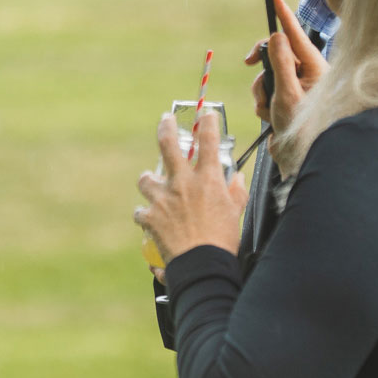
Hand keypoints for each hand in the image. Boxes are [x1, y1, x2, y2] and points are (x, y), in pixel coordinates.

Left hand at [134, 110, 247, 261]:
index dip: (208, 122)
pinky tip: (150, 219)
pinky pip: (141, 211)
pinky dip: (145, 214)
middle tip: (165, 119)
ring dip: (149, 180)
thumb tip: (236, 178)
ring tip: (151, 182)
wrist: (202, 263)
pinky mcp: (150, 216)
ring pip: (146, 178)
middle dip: (165, 127)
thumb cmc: (223, 240)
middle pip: (167, 144)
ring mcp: (164, 198)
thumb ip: (236, 192)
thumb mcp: (236, 212)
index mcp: (208, 179)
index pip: (208, 141)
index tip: (205, 114)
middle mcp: (183, 183)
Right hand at [244, 0, 325, 126]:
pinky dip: (263, 103)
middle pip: (277, 54)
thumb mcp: (288, 92)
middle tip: (248, 62)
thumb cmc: (304, 127)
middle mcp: (307, 75)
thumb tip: (276, 37)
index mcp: (314, 68)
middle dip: (262, 66)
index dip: (284, 16)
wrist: (302, 157)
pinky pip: (266, 92)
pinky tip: (271, 117)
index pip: (296, 36)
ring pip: (267, 76)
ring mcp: (297, 88)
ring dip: (261, 91)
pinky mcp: (287, 101)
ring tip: (270, 108)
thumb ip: (280, 62)